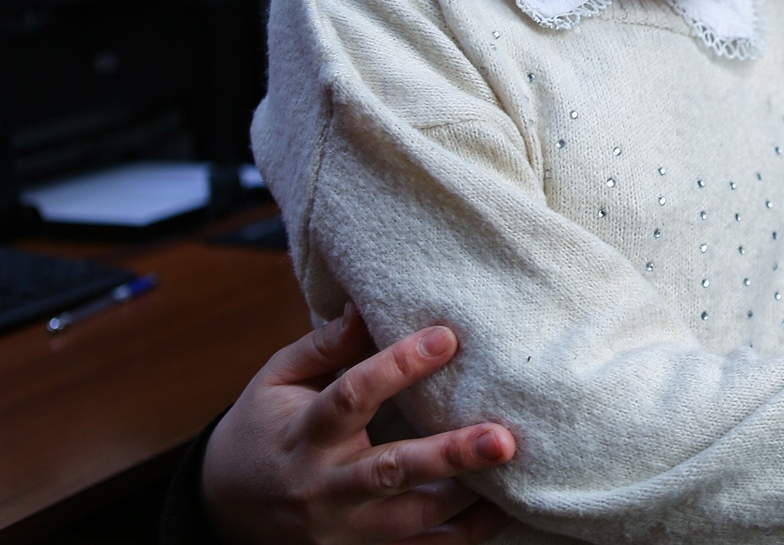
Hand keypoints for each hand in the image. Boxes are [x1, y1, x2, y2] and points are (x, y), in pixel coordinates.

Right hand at [202, 303, 518, 544]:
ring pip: (412, 520)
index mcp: (304, 434)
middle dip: (450, 456)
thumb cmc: (264, 428)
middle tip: (503, 439)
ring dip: (468, 498)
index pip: (352, 396)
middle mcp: (325, 486)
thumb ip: (326, 346)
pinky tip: (503, 510)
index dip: (398, 366)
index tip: (447, 337)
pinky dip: (465, 535)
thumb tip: (367, 304)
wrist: (225, 509)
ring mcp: (344, 528)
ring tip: (515, 470)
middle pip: (390, 472)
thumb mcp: (278, 380)